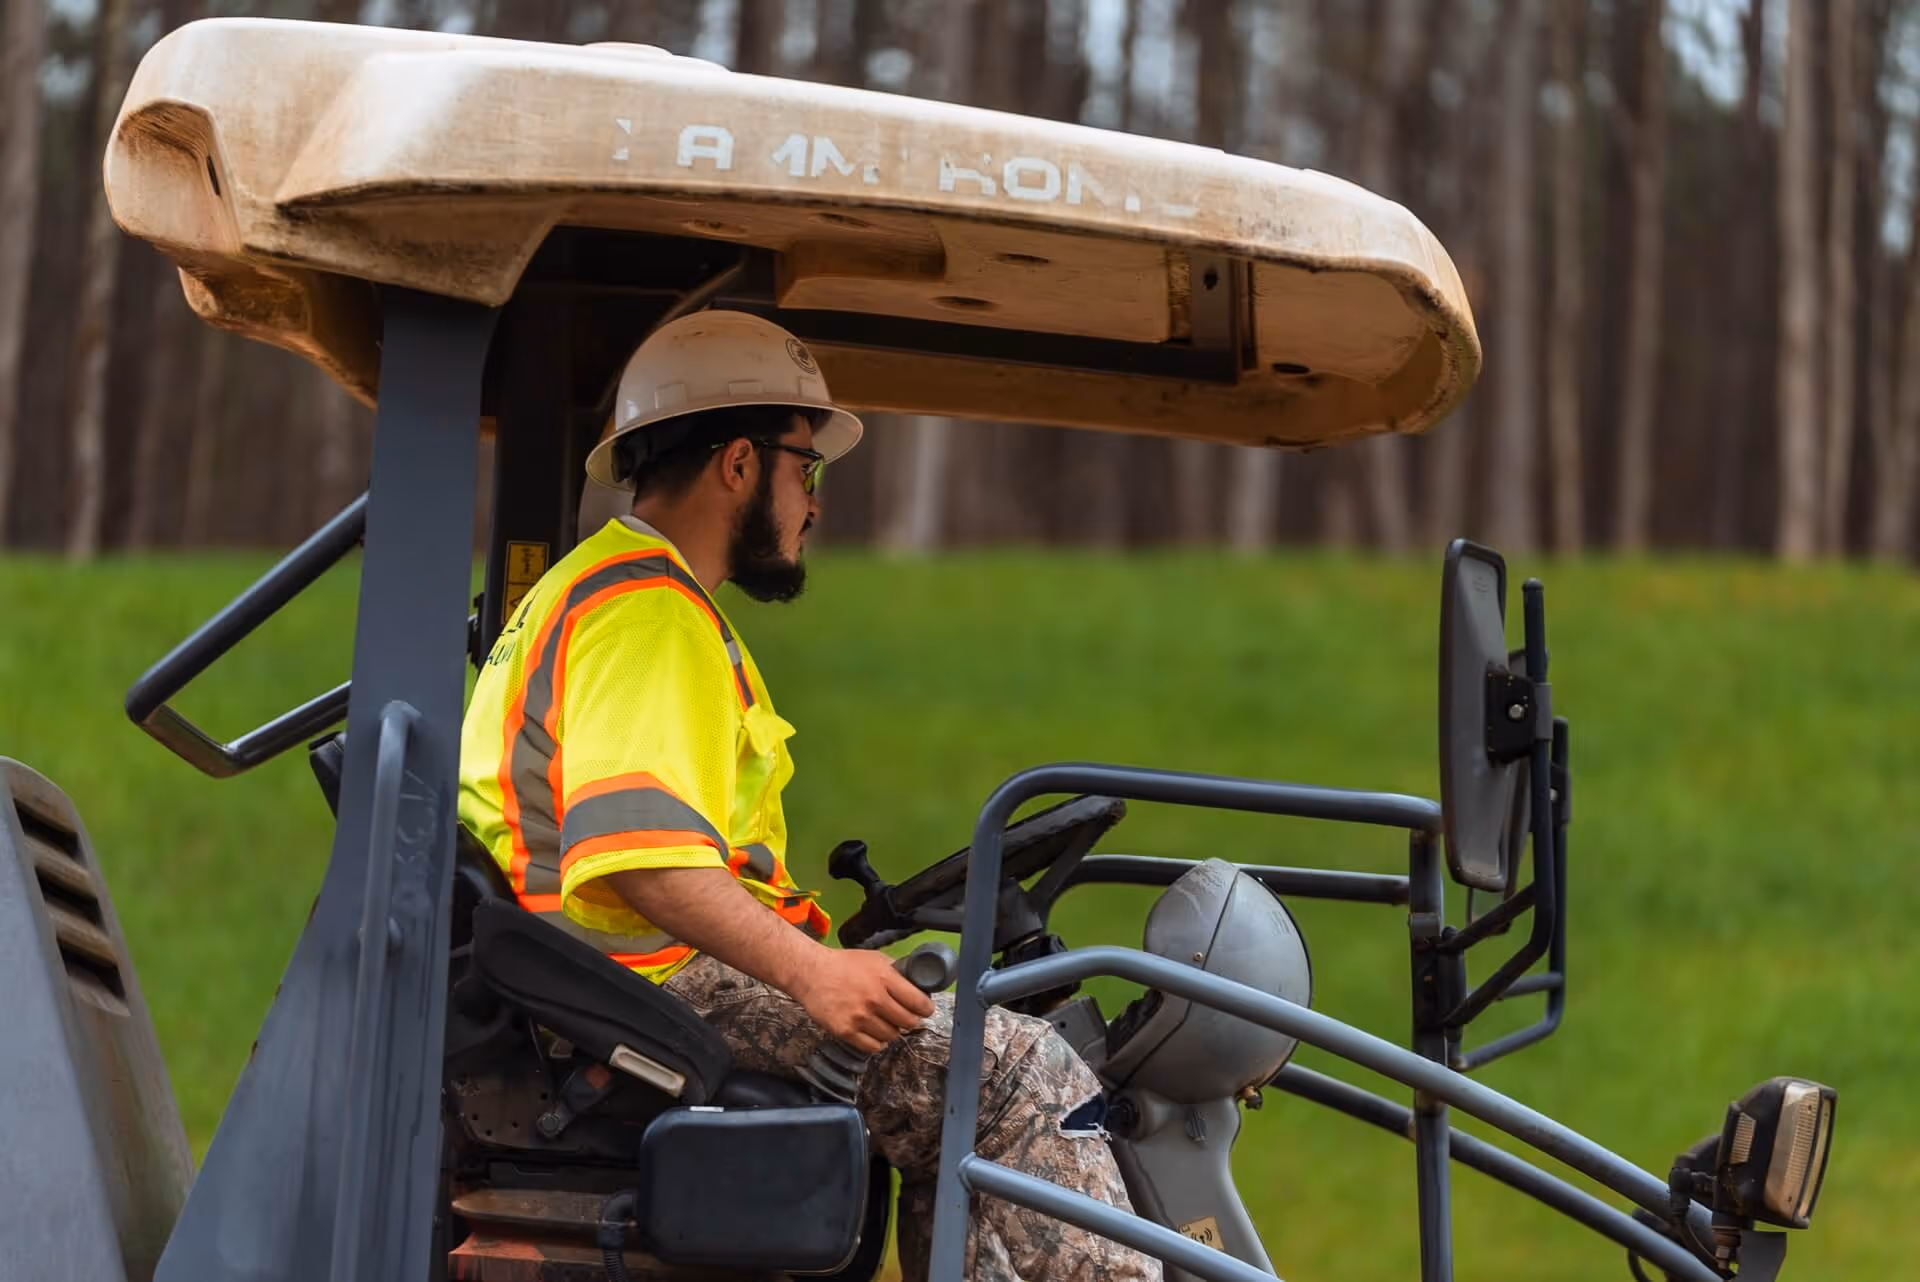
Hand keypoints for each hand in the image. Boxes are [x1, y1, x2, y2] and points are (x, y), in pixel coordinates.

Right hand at [789, 946, 935, 1054]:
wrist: (811, 973)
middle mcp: (874, 999)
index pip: (919, 1002)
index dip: (926, 1008)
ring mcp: (860, 1017)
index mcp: (885, 978)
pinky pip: (873, 1047)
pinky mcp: (846, 1031)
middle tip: (907, 1017)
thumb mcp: (875, 959)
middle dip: (911, 1021)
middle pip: (908, 1022)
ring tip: (885, 1021)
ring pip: (892, 1036)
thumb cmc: (843, 965)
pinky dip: (877, 1042)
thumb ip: (896, 972)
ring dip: (892, 1030)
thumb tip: (917, 983)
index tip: (925, 1010)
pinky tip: (873, 1031)